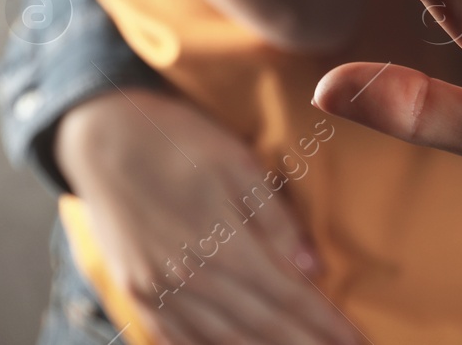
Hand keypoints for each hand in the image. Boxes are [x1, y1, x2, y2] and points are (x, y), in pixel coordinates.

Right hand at [55, 88, 361, 344]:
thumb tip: (312, 269)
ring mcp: (156, 292)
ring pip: (220, 342)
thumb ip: (275, 220)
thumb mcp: (237, 164)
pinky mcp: (136, 294)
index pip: (287, 297)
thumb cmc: (181, 142)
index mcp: (219, 245)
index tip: (357, 340)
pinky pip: (176, 340)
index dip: (325, 323)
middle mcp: (186, 280)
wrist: (103, 137)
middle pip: (259, 328)